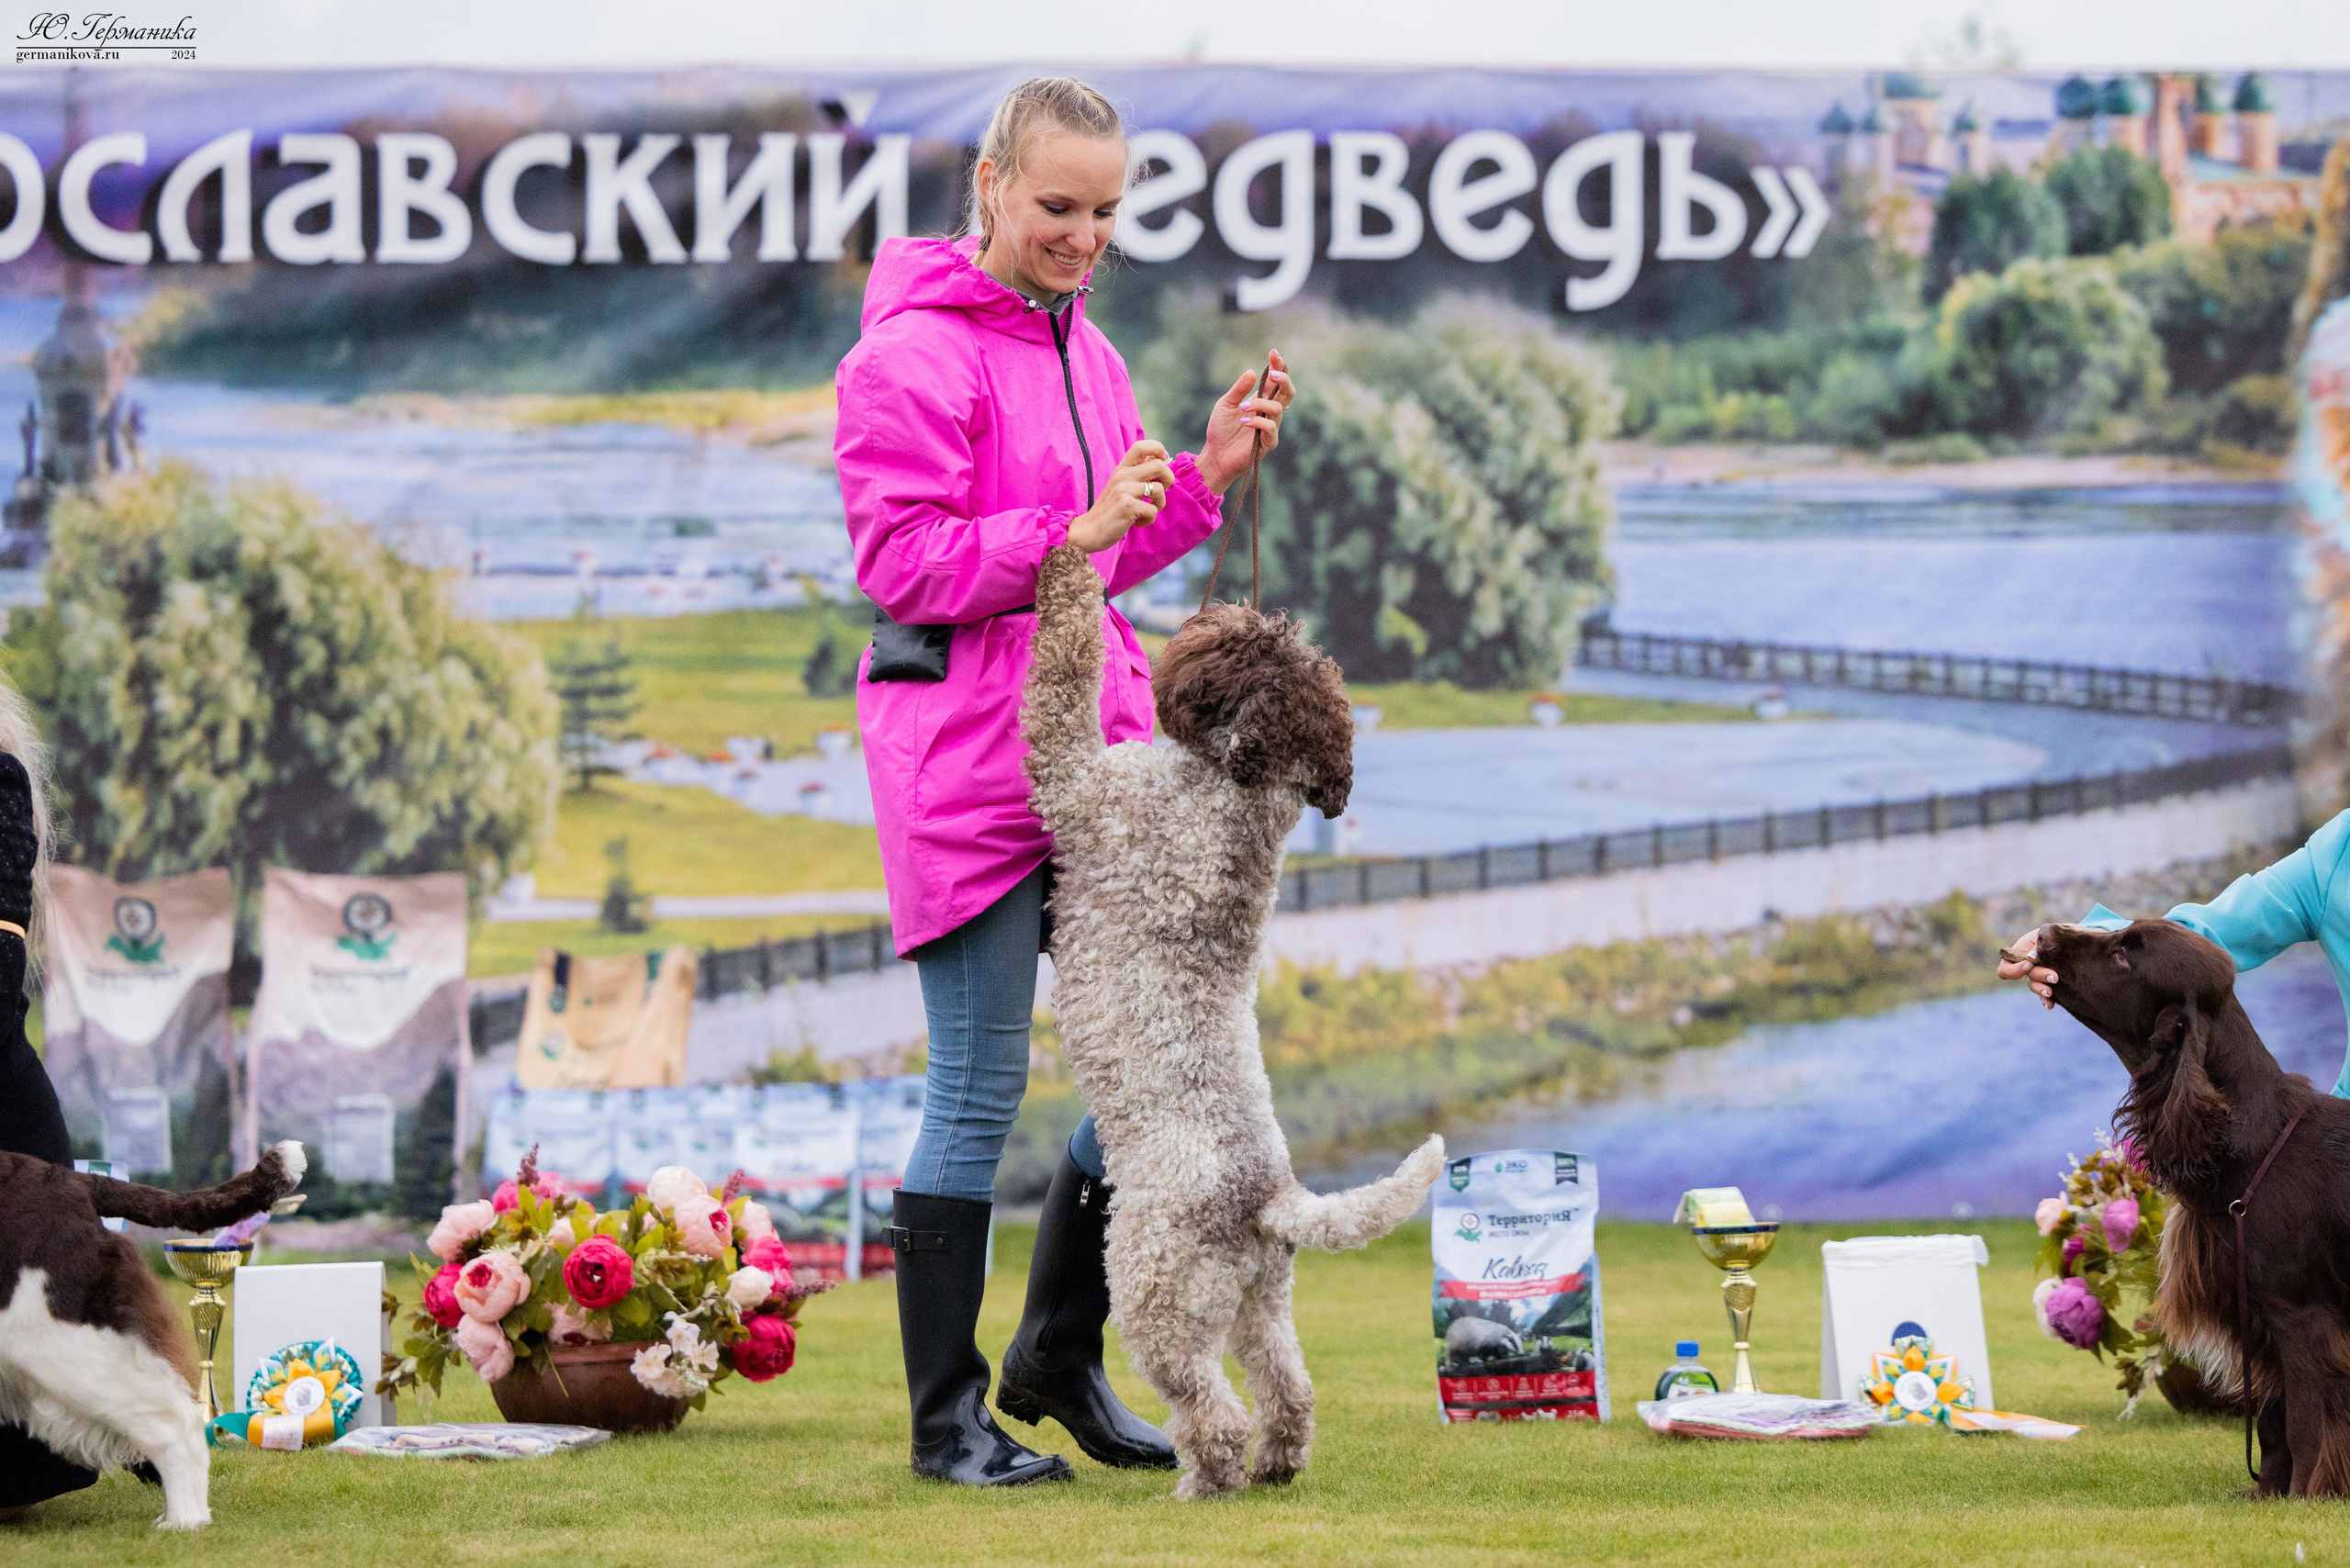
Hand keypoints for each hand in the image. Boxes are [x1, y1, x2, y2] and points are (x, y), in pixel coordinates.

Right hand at [1068, 440, 1175, 553]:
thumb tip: (1163, 462)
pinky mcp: (1128, 506)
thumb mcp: (1120, 486)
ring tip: (1146, 511)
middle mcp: (1123, 476)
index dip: (1158, 450)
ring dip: (1159, 504)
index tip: (1161, 463)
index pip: (1141, 446)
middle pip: (1160, 465)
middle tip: (1158, 492)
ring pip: (1160, 489)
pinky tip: (1138, 523)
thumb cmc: (1109, 510)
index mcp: (1121, 469)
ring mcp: (1124, 490)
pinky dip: (1149, 519)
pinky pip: (1153, 510)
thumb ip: (1138, 475)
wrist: (1089, 531)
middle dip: (1168, 480)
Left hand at [1196, 348, 1293, 495]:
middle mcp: (1268, 412)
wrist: (1215, 456)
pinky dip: (1258, 422)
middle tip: (1271, 374)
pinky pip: (1271, 428)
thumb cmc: (1220, 430)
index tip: (1273, 353)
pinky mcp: (1268, 443)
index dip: (1278, 366)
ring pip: (1278, 408)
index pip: (1275, 381)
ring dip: (1260, 404)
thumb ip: (1239, 390)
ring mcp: (1270, 427)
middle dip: (1283, 379)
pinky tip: (1243, 422)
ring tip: (1242, 407)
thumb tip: (1252, 372)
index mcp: (1260, 400)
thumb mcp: (1226, 404)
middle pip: (1288, 392)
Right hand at [1997, 926, 2058, 1007]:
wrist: (2075, 939)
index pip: (2006, 966)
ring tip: (2051, 993)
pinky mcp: (2050, 984)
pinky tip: (2050, 1004)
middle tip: (2054, 977)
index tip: (2029, 964)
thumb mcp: (2048, 933)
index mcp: (2021, 952)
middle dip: (2039, 976)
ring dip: (2042, 990)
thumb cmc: (2058, 934)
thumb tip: (2030, 957)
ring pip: (2034, 987)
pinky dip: (2047, 1000)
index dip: (2014, 969)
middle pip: (2026, 977)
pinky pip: (2045, 995)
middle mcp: (2027, 967)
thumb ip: (2038, 944)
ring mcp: (2038, 977)